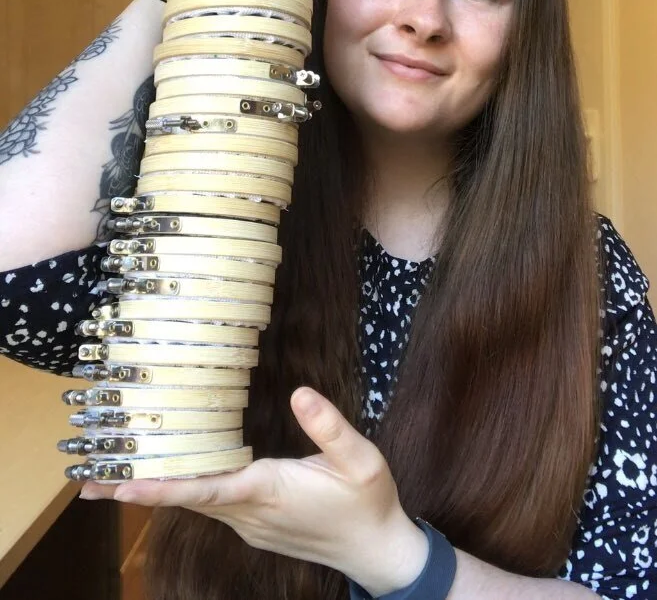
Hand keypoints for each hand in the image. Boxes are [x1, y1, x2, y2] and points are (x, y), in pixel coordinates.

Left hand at [80, 387, 427, 594]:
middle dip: (139, 489)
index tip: (123, 486)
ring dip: (157, 491)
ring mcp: (250, 525)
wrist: (377, 550)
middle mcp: (250, 513)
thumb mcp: (362, 460)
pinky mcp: (255, 526)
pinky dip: (183, 493)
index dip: (163, 487)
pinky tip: (172, 478)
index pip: (207, 489)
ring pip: (195, 504)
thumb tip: (299, 391)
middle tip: (89, 479)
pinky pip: (210, 507)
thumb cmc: (369, 502)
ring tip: (115, 478)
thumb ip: (329, 427)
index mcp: (270, 491)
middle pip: (186, 499)